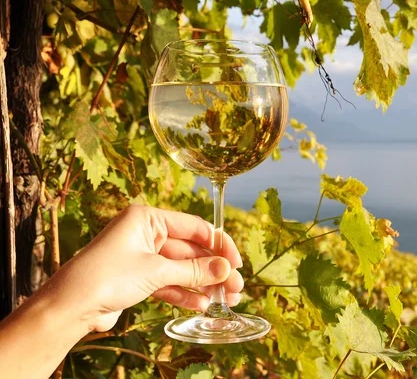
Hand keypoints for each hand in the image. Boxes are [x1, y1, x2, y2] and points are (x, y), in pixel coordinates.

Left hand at [45, 205, 243, 331]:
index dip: (219, 245)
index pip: (194, 227)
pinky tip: (203, 304)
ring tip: (226, 300)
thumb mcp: (155, 270)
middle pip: (191, 251)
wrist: (70, 307)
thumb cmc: (106, 276)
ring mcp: (143, 257)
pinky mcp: (139, 278)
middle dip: (214, 270)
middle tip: (236, 287)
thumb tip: (226, 270)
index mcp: (148, 218)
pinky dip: (186, 293)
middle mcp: (147, 234)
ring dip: (203, 284)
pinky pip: (170, 283)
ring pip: (182, 269)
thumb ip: (193, 270)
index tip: (236, 263)